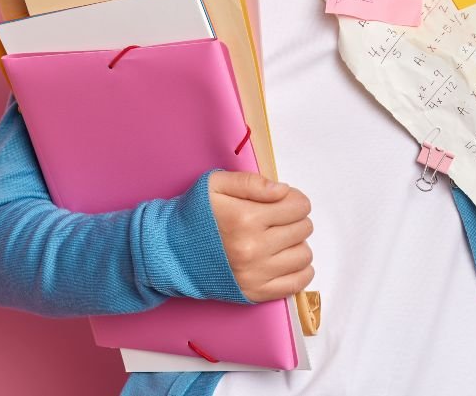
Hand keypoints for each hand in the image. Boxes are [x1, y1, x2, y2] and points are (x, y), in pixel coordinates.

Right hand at [208, 171, 314, 302]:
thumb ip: (251, 182)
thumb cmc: (195, 215)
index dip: (295, 200)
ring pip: (304, 255)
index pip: (298, 206)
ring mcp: (255, 274)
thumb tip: (283, 190)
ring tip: (280, 240)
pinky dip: (299, 270)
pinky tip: (285, 259)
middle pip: (303, 229)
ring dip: (297, 244)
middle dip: (296, 219)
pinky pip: (297, 283)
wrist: (171, 251)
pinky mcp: (255, 293)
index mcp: (245, 218)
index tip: (285, 201)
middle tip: (279, 219)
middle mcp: (253, 248)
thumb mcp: (216, 184)